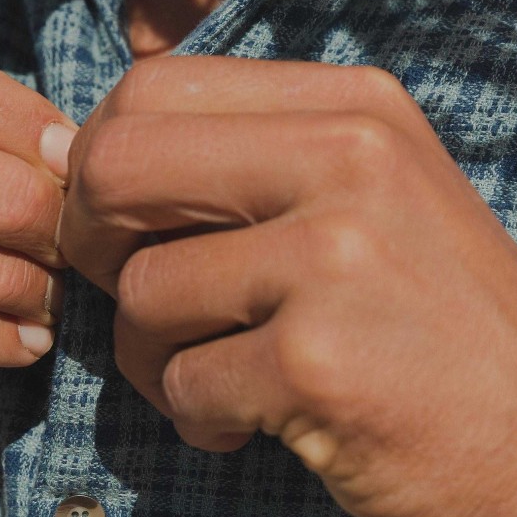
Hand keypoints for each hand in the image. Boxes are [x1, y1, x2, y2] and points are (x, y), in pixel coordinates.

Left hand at [59, 56, 516, 516]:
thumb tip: (88, 168)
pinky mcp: (317, 364)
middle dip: (90, 248)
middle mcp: (347, 162)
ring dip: (152, 359)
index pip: (149, 90)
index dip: (98, 169)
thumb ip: (243, 172)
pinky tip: (248, 426)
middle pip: (116, 171)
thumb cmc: (428, 330)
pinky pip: (182, 385)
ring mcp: (335, 260)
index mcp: (348, 111)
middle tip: (140, 305)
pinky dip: (196, 419)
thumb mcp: (362, 208)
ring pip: (140, 295)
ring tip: (215, 381)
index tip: (116, 232)